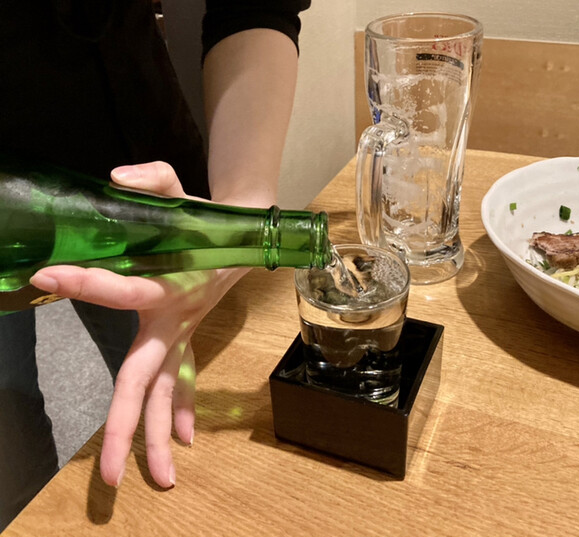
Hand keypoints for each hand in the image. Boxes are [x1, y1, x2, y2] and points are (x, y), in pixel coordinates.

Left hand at [30, 162, 248, 487]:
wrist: (245, 238)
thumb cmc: (206, 218)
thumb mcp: (180, 190)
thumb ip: (153, 180)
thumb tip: (116, 178)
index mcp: (170, 284)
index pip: (126, 289)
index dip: (87, 284)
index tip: (46, 275)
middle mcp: (174, 321)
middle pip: (147, 379)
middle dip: (130, 425)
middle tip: (112, 474)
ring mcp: (181, 335)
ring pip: (167, 393)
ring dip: (160, 438)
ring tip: (158, 480)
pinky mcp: (183, 338)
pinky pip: (182, 382)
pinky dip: (181, 411)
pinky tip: (181, 442)